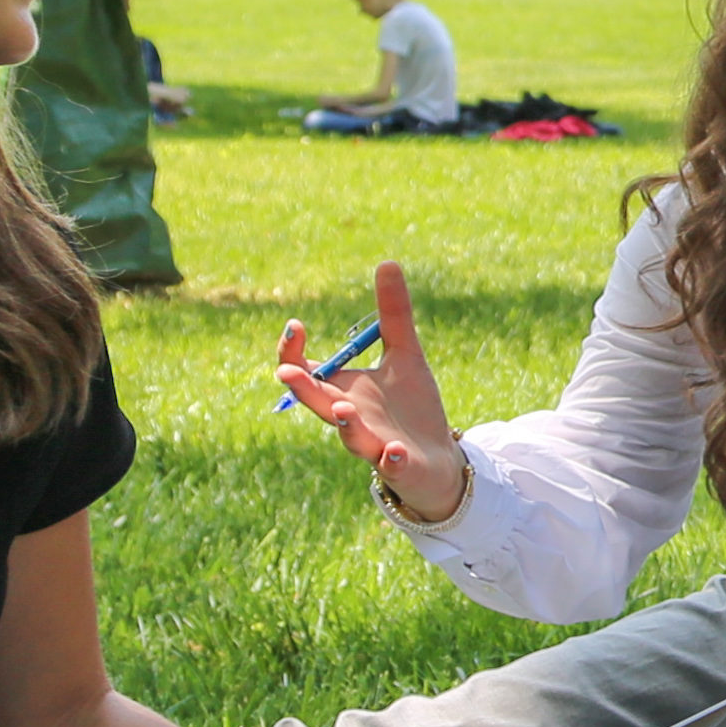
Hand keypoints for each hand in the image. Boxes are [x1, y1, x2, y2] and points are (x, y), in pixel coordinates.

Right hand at [282, 262, 466, 525]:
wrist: (439, 457)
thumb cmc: (412, 407)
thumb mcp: (406, 355)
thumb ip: (394, 315)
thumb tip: (387, 261)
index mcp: (343, 391)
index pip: (303, 372)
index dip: (291, 352)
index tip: (296, 325)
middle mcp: (350, 418)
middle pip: (317, 403)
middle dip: (303, 388)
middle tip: (286, 372)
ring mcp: (373, 444)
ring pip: (351, 438)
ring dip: (346, 426)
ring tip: (344, 409)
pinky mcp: (399, 465)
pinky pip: (391, 465)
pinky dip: (391, 459)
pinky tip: (396, 451)